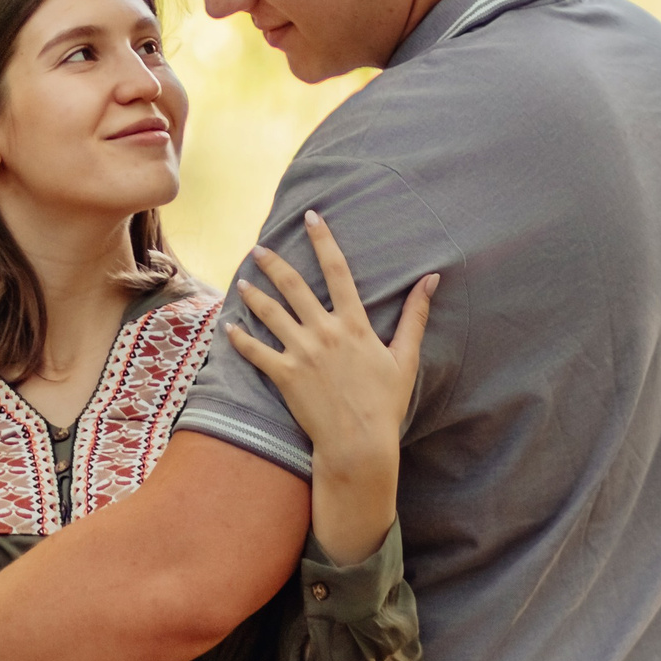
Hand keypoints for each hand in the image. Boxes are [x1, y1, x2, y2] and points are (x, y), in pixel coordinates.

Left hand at [225, 211, 436, 567]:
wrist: (359, 444)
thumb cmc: (385, 403)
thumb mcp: (406, 357)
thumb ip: (415, 315)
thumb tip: (431, 279)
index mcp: (354, 324)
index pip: (338, 271)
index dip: (323, 241)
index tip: (311, 217)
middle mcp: (325, 332)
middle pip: (294, 287)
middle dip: (275, 263)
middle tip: (259, 249)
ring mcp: (302, 353)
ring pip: (270, 314)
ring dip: (254, 295)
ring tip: (242, 281)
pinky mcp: (284, 376)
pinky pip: (256, 352)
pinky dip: (240, 338)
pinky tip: (228, 327)